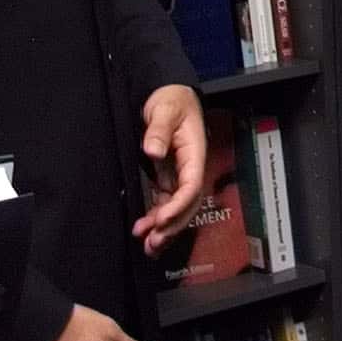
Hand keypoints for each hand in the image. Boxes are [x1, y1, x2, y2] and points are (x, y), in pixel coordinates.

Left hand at [131, 84, 204, 255]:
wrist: (169, 93)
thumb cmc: (172, 99)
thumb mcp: (166, 109)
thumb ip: (159, 129)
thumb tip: (153, 150)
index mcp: (195, 153)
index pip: (191, 186)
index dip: (178, 206)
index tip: (161, 218)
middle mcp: (190, 168)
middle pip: (187, 205)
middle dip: (172, 226)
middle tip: (153, 241)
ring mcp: (179, 175)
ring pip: (177, 209)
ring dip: (165, 229)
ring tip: (148, 246)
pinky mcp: (168, 177)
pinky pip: (166, 203)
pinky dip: (158, 220)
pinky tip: (146, 232)